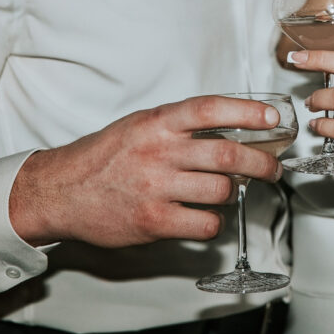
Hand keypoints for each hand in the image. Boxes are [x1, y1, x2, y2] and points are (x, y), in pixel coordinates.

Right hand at [9, 96, 282, 247]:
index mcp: (157, 123)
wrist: (61, 190)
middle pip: (227, 154)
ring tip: (227, 190)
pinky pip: (204, 223)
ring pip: (220, 190)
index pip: (210, 109)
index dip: (247, 113)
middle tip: (272, 167)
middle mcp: (158, 152)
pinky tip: (204, 215)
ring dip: (232, 191)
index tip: (272, 119)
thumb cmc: (104, 156)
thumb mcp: (140, 125)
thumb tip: (230, 127)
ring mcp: (156, 188)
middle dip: (260, 162)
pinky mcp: (153, 221)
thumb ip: (179, 125)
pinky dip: (213, 221)